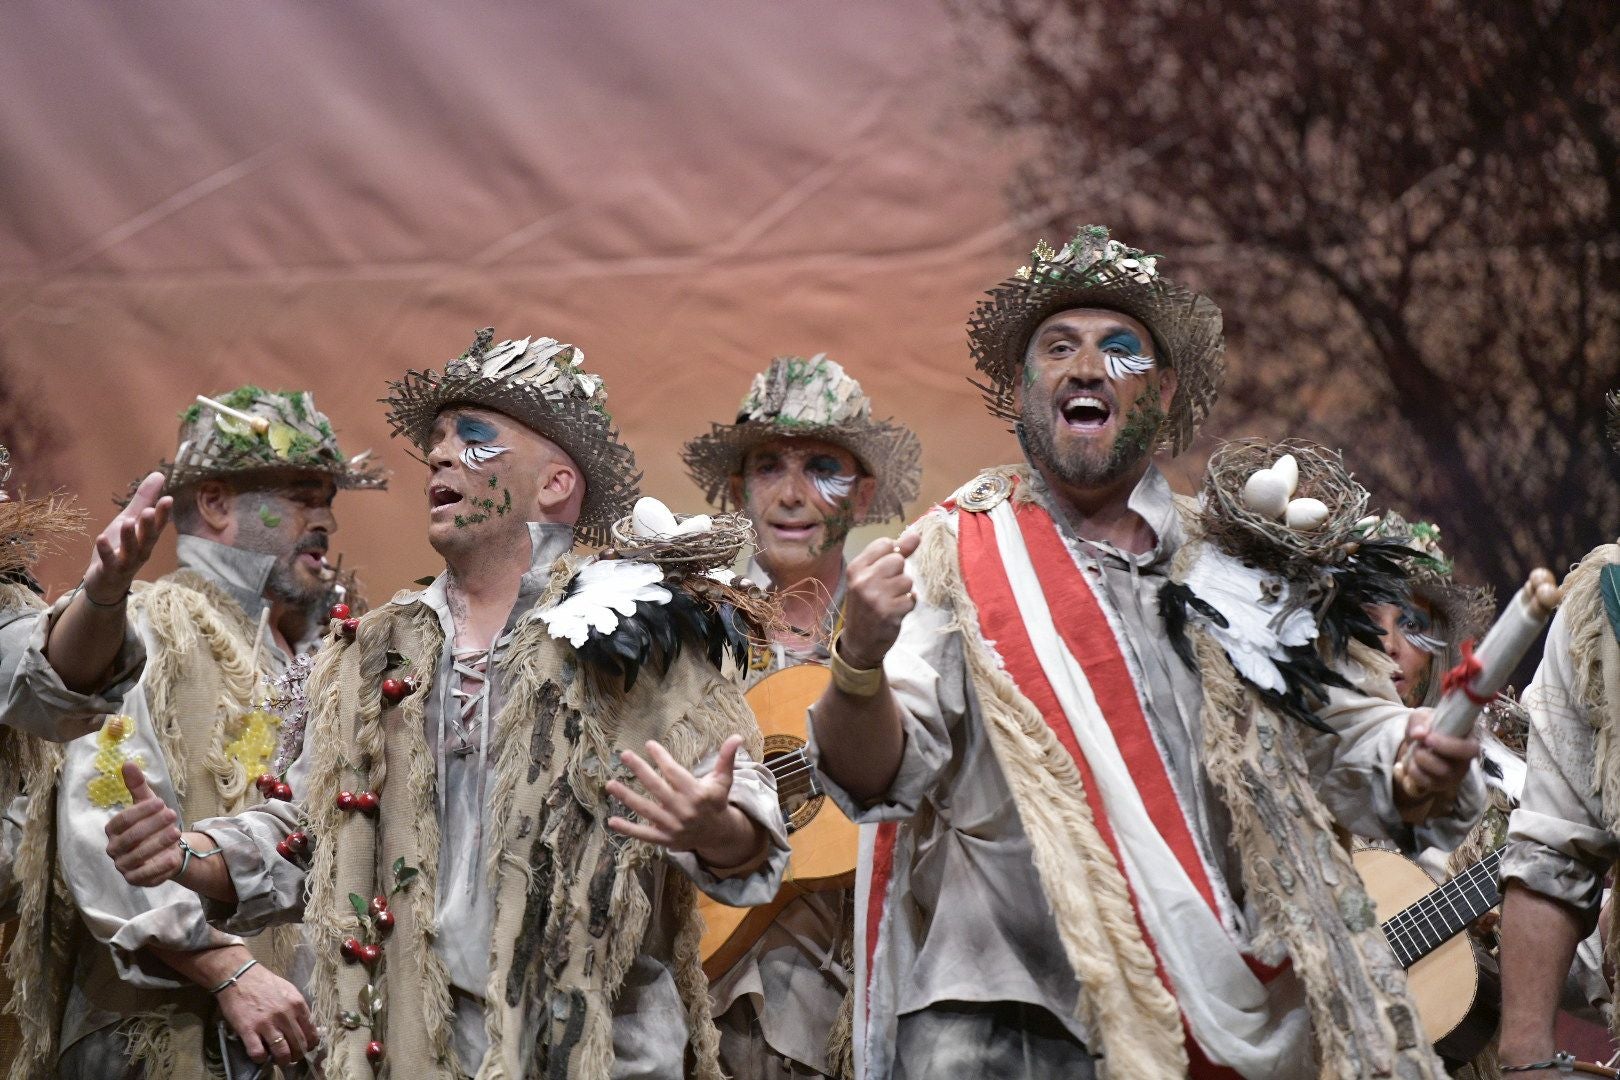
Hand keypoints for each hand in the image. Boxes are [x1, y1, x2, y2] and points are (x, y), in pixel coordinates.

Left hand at [83, 470, 171, 604]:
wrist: (106, 582)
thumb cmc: (120, 548)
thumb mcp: (130, 520)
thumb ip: (144, 500)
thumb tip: (160, 475)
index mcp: (147, 537)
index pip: (158, 524)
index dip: (164, 513)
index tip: (169, 499)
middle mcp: (141, 550)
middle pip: (147, 538)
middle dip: (149, 525)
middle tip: (151, 511)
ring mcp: (126, 562)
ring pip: (131, 550)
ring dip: (129, 537)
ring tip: (128, 522)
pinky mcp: (109, 570)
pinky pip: (108, 561)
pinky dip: (106, 551)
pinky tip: (101, 539)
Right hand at [104, 762, 180, 885]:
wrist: (167, 849)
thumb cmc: (154, 824)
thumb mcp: (149, 804)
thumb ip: (137, 786)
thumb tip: (127, 763)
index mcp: (113, 830)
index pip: (122, 820)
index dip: (141, 811)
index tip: (161, 802)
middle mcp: (114, 849)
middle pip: (131, 838)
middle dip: (152, 826)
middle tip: (173, 815)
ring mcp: (123, 866)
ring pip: (138, 856)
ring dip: (158, 844)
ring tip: (176, 832)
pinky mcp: (135, 880)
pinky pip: (144, 876)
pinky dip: (159, 867)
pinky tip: (173, 857)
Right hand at [216, 962, 317, 1065]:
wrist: (239, 976)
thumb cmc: (265, 983)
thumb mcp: (289, 991)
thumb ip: (298, 1008)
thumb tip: (307, 1027)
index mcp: (297, 1004)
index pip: (311, 1032)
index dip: (310, 1045)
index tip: (306, 1048)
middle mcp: (285, 1015)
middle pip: (299, 1045)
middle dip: (297, 1056)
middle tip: (292, 1057)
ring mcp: (267, 1023)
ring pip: (282, 1052)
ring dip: (283, 1061)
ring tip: (280, 1061)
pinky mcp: (248, 1030)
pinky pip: (258, 1053)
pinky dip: (261, 1059)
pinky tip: (261, 1056)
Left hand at [605, 735, 763, 867]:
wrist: (718, 834)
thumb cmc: (716, 801)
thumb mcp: (723, 780)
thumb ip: (727, 758)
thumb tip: (737, 736)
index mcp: (697, 793)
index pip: (675, 773)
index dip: (661, 758)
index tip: (649, 744)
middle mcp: (684, 810)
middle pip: (657, 788)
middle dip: (640, 770)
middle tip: (624, 755)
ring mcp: (673, 826)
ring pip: (646, 810)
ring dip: (626, 797)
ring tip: (610, 784)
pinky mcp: (665, 839)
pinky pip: (644, 834)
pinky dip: (628, 829)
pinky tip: (611, 820)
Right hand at [838, 530, 920, 669]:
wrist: (859, 641)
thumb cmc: (866, 605)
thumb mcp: (871, 577)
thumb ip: (893, 555)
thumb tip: (916, 534)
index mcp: (856, 568)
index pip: (885, 544)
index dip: (893, 554)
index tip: (887, 569)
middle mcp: (863, 580)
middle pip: (898, 560)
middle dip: (899, 574)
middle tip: (888, 588)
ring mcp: (875, 597)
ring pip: (907, 580)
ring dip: (904, 591)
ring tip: (891, 601)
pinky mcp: (888, 612)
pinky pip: (911, 599)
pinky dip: (907, 605)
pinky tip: (895, 611)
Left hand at [1395, 708, 1479, 807]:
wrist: (1419, 744)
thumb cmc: (1428, 728)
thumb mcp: (1422, 718)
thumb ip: (1420, 721)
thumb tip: (1418, 733)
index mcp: (1467, 741)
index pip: (1470, 749)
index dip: (1449, 746)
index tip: (1428, 738)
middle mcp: (1464, 762)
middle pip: (1453, 769)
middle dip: (1428, 758)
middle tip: (1417, 747)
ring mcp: (1453, 776)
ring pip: (1439, 777)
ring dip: (1419, 763)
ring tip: (1413, 753)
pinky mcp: (1440, 785)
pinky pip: (1426, 784)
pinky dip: (1413, 773)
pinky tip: (1411, 763)